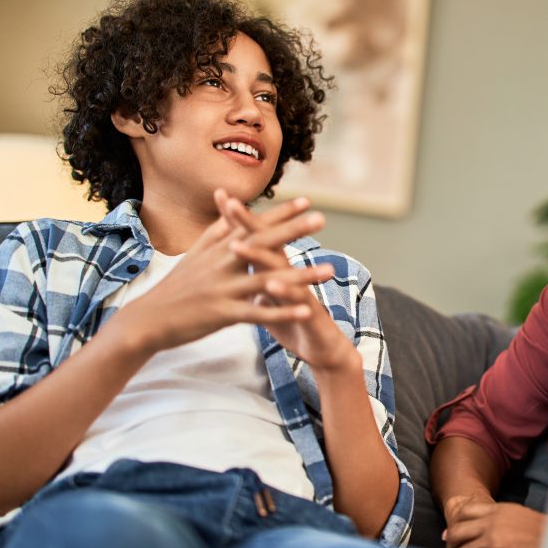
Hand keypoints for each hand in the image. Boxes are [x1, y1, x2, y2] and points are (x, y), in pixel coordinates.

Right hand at [113, 199, 332, 354]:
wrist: (148, 319)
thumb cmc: (176, 287)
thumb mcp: (195, 254)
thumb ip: (216, 230)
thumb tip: (227, 202)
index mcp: (219, 248)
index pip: (253, 224)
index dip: (280, 213)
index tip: (307, 200)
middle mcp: (223, 262)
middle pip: (262, 242)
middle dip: (293, 229)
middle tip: (321, 218)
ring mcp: (223, 287)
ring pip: (268, 279)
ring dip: (301, 275)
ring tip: (330, 270)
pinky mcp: (223, 313)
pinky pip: (258, 313)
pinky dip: (283, 311)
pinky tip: (306, 311)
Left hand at [214, 190, 359, 372]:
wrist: (325, 350)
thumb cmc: (295, 323)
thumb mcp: (271, 301)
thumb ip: (257, 282)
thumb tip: (243, 269)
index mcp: (276, 270)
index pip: (256, 239)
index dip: (239, 220)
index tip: (222, 196)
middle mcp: (288, 274)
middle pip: (268, 244)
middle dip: (249, 224)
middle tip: (231, 204)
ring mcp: (299, 291)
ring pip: (278, 270)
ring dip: (258, 256)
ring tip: (237, 245)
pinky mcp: (308, 313)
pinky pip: (294, 301)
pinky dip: (283, 293)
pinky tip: (270, 287)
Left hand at [442, 497, 546, 547]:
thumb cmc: (545, 536)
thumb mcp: (520, 517)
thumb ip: (498, 520)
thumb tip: (479, 530)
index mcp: (498, 510)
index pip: (464, 511)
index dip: (456, 526)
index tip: (452, 538)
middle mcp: (492, 523)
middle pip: (456, 533)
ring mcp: (492, 542)